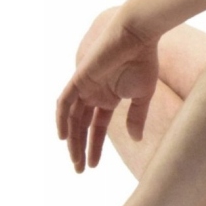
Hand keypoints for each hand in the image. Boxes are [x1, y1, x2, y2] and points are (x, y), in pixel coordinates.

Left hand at [58, 12, 159, 172]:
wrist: (137, 36)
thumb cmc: (143, 62)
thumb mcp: (143, 96)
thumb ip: (136, 117)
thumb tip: (134, 139)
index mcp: (108, 98)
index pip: (97, 127)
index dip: (94, 146)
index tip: (94, 165)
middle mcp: (93, 94)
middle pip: (81, 126)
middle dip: (80, 148)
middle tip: (80, 169)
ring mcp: (84, 87)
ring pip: (72, 118)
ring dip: (72, 140)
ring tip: (74, 160)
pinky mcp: (79, 79)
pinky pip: (64, 103)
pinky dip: (61, 119)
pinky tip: (63, 136)